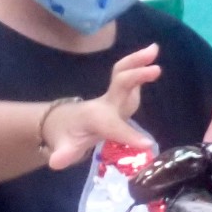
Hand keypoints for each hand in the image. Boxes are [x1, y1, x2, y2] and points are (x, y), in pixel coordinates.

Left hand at [43, 44, 160, 169]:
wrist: (62, 122)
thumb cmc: (68, 137)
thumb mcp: (65, 149)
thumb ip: (63, 154)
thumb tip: (55, 162)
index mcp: (95, 119)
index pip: (113, 126)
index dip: (128, 135)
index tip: (147, 144)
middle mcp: (106, 104)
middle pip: (119, 85)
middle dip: (135, 77)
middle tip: (156, 69)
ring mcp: (113, 97)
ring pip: (123, 74)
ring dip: (138, 61)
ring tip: (154, 49)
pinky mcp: (119, 94)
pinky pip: (128, 78)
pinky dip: (139, 66)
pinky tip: (152, 59)